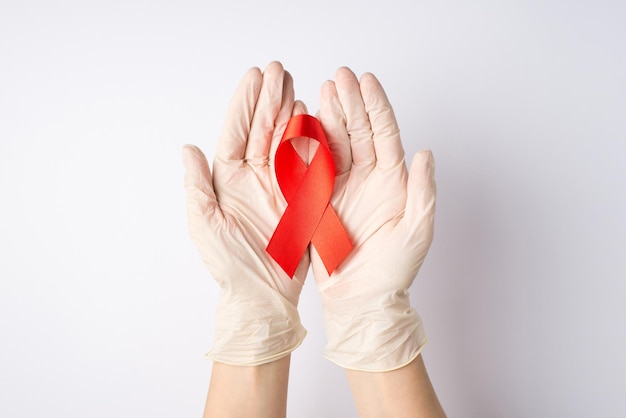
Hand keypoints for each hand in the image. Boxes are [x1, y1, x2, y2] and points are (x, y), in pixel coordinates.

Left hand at [183, 62, 307, 365]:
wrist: (263, 296)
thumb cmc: (229, 266)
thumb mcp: (205, 225)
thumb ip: (197, 186)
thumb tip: (187, 149)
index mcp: (228, 181)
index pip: (236, 133)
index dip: (244, 104)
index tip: (254, 77)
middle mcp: (253, 178)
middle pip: (262, 130)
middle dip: (269, 98)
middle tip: (278, 70)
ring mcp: (279, 185)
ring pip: (285, 141)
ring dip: (289, 112)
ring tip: (294, 86)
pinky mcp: (302, 197)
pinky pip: (307, 164)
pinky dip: (310, 141)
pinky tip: (311, 119)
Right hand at [313, 67, 435, 370]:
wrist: (361, 301)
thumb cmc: (394, 272)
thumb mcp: (416, 232)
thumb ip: (422, 193)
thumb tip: (425, 153)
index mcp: (393, 181)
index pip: (385, 134)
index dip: (376, 106)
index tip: (366, 80)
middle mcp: (367, 179)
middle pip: (358, 132)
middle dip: (349, 102)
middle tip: (339, 75)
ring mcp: (341, 187)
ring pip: (334, 144)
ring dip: (328, 117)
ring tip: (321, 91)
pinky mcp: (318, 200)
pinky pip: (311, 168)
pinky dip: (306, 146)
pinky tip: (301, 124)